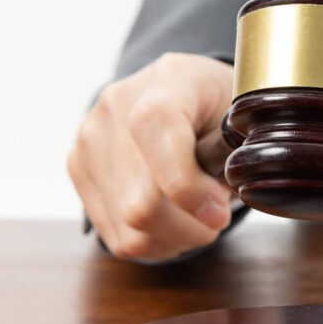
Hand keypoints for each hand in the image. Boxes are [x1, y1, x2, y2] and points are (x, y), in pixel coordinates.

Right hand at [67, 53, 233, 261]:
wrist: (178, 92)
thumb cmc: (219, 106)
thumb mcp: (243, 115)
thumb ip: (237, 151)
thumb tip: (218, 200)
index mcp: (167, 81)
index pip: (154, 128)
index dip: (187, 185)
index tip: (219, 211)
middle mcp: (115, 107)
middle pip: (141, 198)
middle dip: (192, 225)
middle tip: (217, 217)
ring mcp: (90, 140)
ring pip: (129, 225)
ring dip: (176, 237)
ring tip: (198, 219)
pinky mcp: (78, 169)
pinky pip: (117, 235)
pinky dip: (156, 242)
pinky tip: (175, 223)